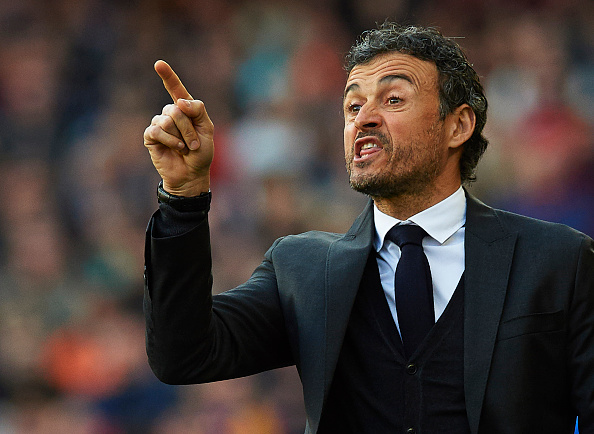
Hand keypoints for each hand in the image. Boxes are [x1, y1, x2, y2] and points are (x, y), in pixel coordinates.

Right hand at [144, 60, 213, 195]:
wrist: (192, 174)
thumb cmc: (202, 153)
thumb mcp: (207, 129)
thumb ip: (198, 111)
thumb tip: (178, 102)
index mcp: (186, 109)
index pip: (175, 89)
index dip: (168, 76)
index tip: (159, 64)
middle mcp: (171, 113)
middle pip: (176, 109)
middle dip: (188, 128)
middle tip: (194, 144)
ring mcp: (159, 124)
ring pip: (167, 120)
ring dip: (181, 137)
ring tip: (185, 148)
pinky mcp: (151, 136)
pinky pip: (157, 131)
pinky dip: (170, 141)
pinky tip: (176, 149)